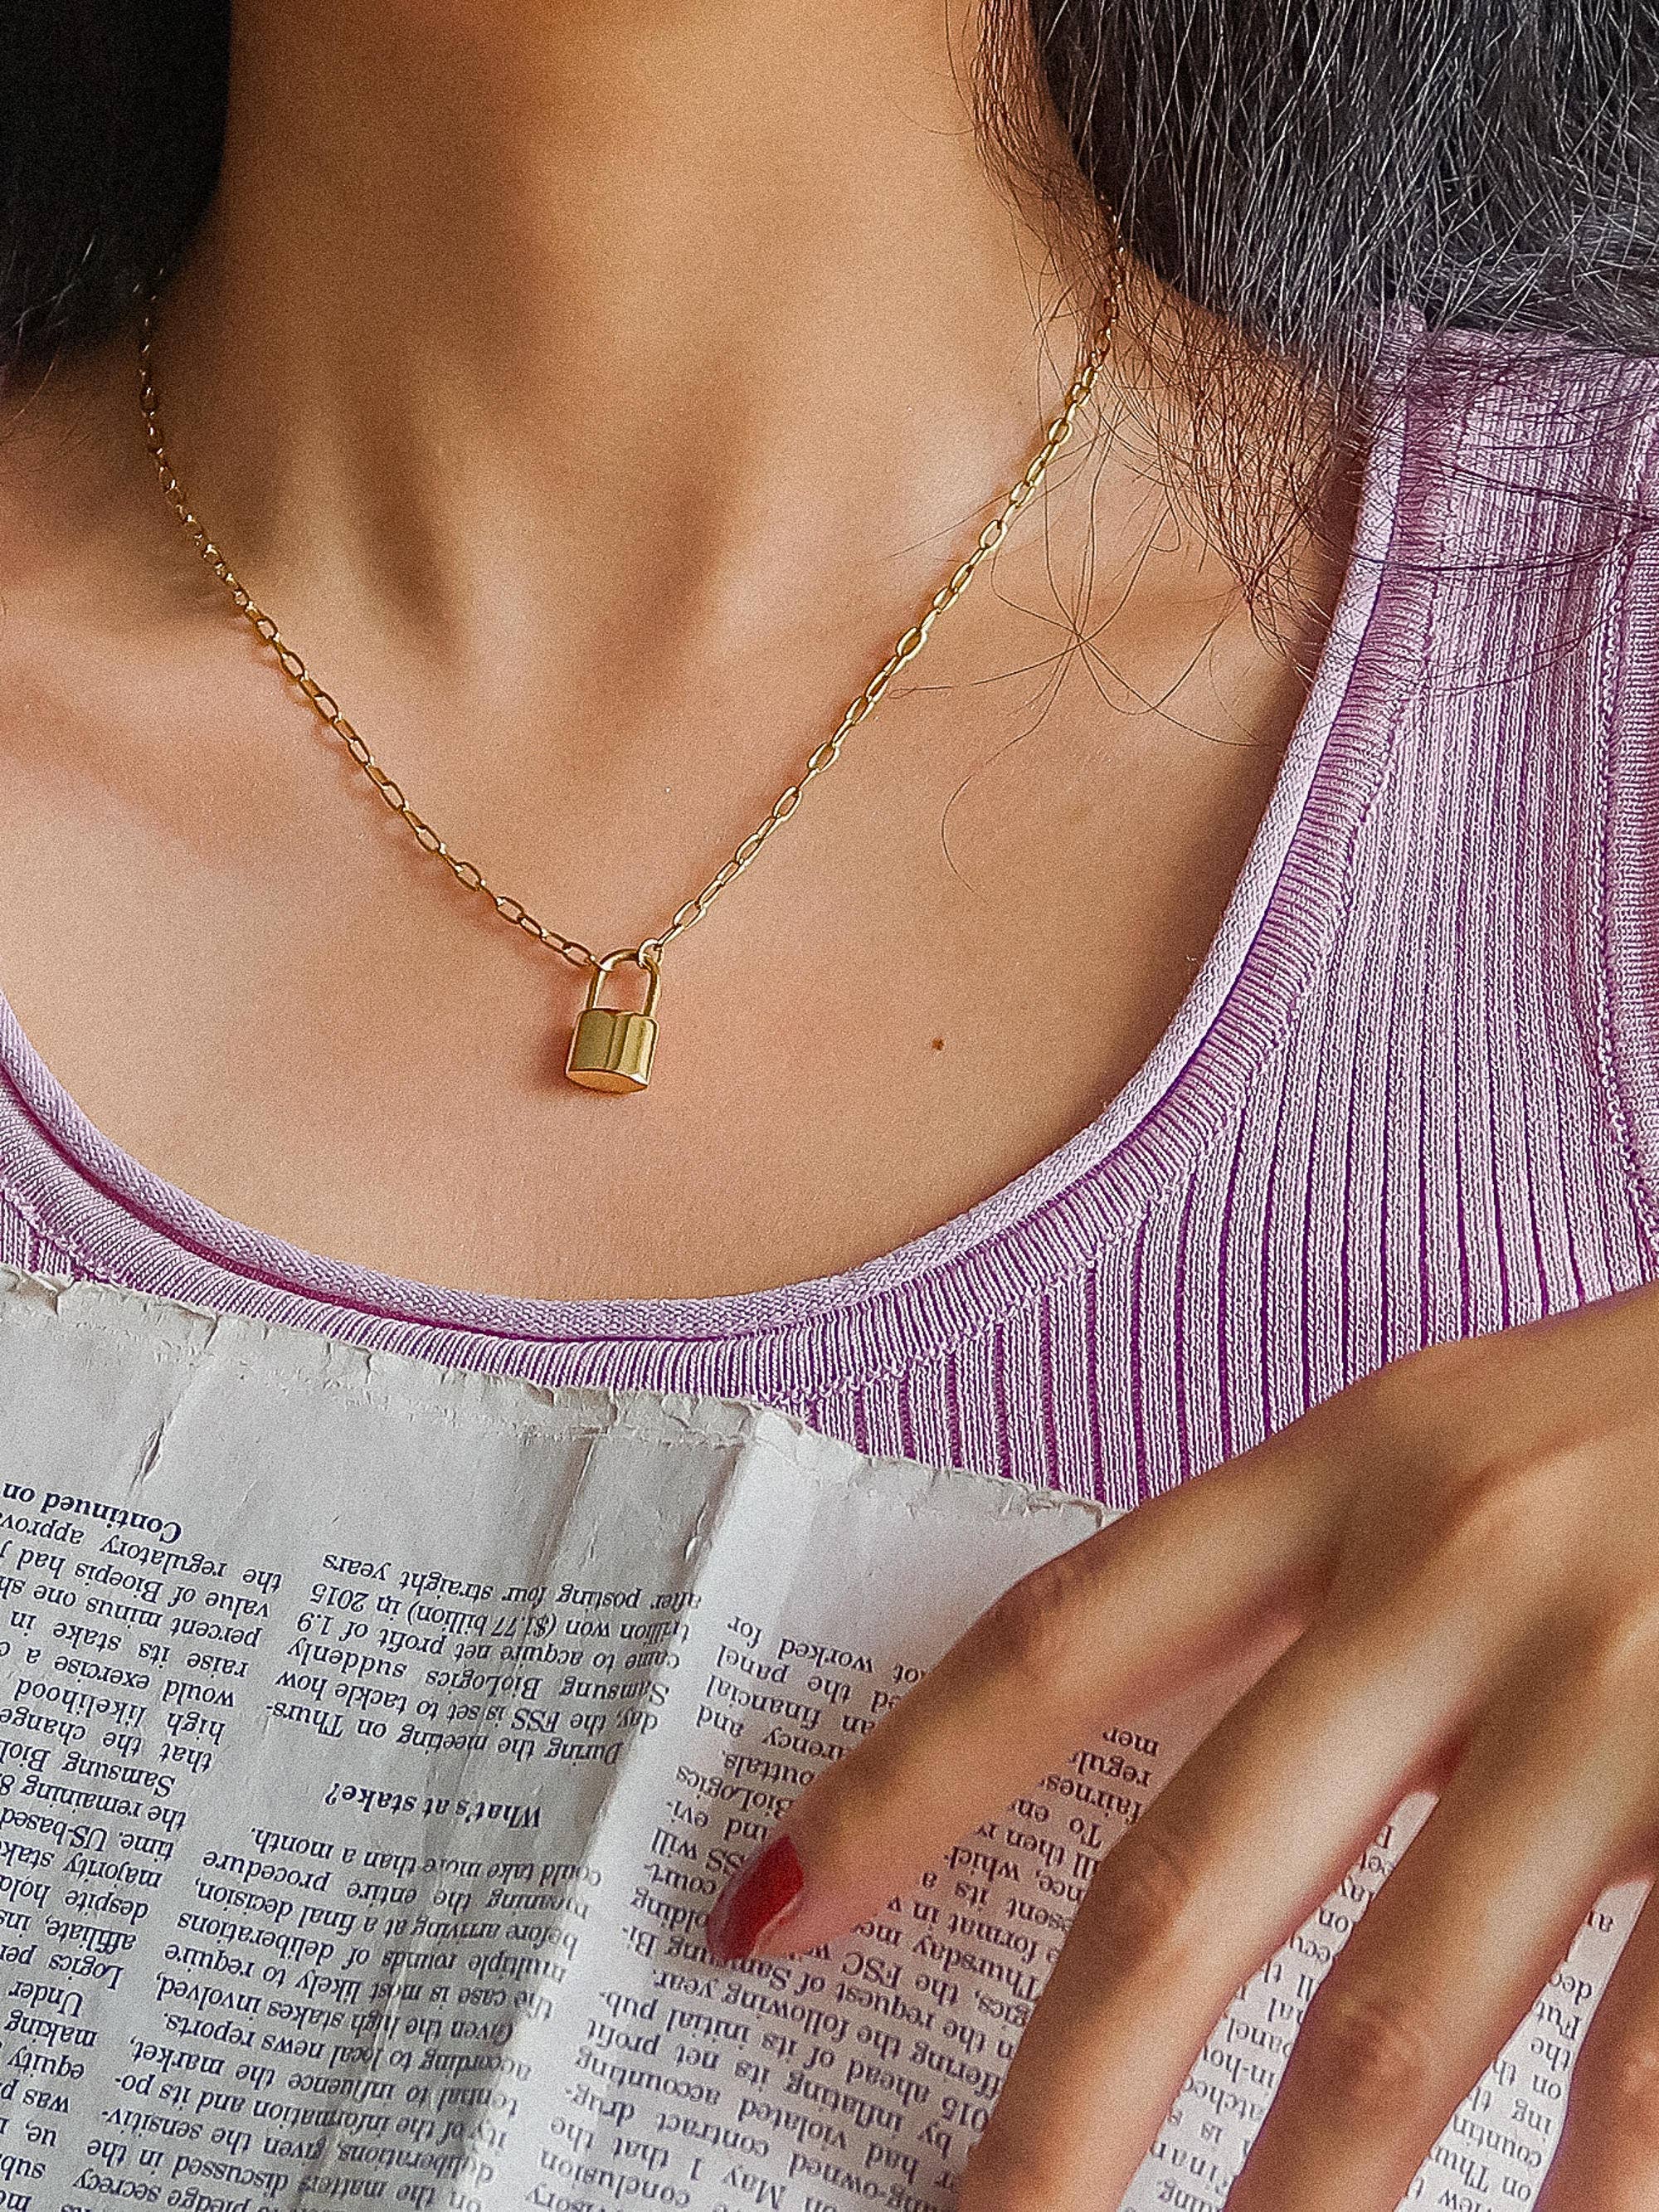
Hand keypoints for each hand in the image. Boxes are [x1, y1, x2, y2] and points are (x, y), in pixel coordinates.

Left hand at [700, 1279, 1658, 2209]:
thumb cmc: (1641, 1424)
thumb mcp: (1448, 1448)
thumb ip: (1298, 1589)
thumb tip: (1121, 1790)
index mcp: (1347, 1470)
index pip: (1062, 1638)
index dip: (901, 1784)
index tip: (767, 1913)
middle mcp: (1460, 1576)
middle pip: (1199, 1873)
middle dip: (1065, 2090)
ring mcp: (1622, 1694)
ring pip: (1406, 2010)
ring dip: (1289, 2206)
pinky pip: (1650, 2046)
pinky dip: (1577, 2187)